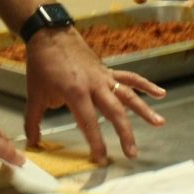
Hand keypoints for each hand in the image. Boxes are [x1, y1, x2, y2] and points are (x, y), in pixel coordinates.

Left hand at [24, 28, 165, 163]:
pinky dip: (145, 85)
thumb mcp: (35, 94)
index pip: (89, 122)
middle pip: (114, 111)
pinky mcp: (107, 70)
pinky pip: (129, 78)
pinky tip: (160, 94)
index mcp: (76, 92)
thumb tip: (33, 142)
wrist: (50, 34)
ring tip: (160, 123)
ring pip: (128, 94)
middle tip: (131, 153)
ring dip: (144, 109)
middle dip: (124, 134)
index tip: (101, 159)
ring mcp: (103, 77)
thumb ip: (34, 120)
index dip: (96, 142)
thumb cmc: (42, 65)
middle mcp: (94, 85)